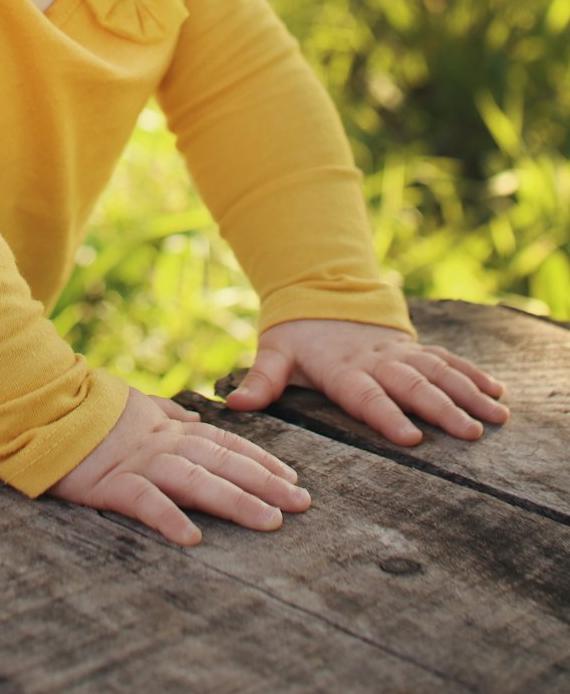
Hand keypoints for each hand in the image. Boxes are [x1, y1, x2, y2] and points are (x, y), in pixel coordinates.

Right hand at [48, 387, 310, 546]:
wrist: (43, 402)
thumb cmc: (87, 407)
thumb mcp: (133, 404)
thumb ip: (165, 413)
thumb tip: (192, 418)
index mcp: (169, 429)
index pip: (225, 444)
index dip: (261, 461)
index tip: (292, 478)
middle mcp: (163, 443)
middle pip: (223, 462)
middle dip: (265, 483)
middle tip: (302, 504)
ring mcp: (139, 462)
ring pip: (196, 481)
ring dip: (236, 501)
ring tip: (269, 522)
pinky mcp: (110, 483)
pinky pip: (145, 502)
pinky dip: (169, 518)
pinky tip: (193, 538)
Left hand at [225, 319, 509, 445]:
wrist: (319, 292)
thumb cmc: (296, 335)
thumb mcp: (274, 352)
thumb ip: (261, 380)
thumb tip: (235, 405)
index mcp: (342, 367)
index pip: (366, 395)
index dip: (387, 415)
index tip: (411, 438)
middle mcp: (376, 360)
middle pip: (412, 384)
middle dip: (442, 409)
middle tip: (470, 433)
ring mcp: (398, 353)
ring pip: (437, 371)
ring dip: (467, 392)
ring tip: (495, 416)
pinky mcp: (411, 349)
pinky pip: (447, 359)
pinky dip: (472, 374)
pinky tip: (497, 392)